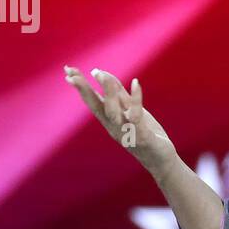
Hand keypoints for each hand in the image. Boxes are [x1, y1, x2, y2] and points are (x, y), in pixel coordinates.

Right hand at [63, 65, 177, 179]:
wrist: (160, 159)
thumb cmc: (144, 133)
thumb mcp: (130, 110)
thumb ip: (119, 94)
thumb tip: (103, 74)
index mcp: (109, 120)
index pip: (91, 100)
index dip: (80, 86)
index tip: (67, 69)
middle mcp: (114, 126)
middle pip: (96, 106)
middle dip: (84, 90)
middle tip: (72, 74)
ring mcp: (126, 132)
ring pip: (113, 111)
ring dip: (107, 92)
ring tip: (101, 74)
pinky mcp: (141, 136)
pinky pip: (136, 116)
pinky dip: (136, 99)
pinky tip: (135, 82)